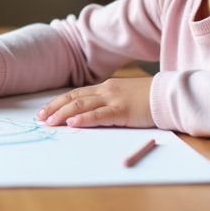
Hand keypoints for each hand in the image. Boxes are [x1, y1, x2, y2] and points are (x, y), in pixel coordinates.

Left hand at [37, 77, 155, 127]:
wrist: (169, 95)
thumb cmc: (150, 100)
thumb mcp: (126, 98)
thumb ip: (109, 104)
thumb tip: (91, 116)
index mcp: (106, 87)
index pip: (76, 93)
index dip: (59, 102)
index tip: (45, 111)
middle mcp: (106, 90)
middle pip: (74, 98)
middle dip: (55, 108)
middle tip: (40, 118)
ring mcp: (114, 99)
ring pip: (82, 105)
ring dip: (63, 114)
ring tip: (50, 122)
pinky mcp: (122, 111)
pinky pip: (99, 115)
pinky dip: (84, 119)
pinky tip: (73, 123)